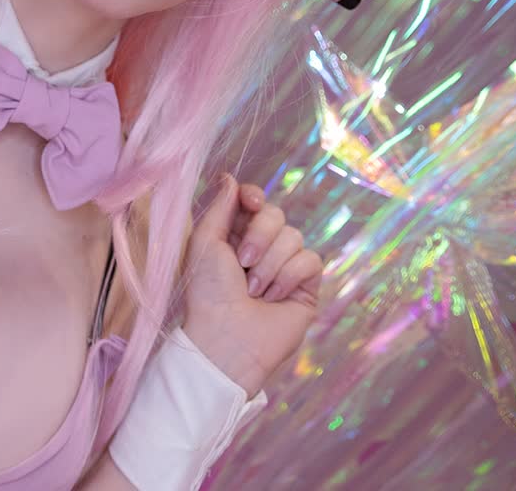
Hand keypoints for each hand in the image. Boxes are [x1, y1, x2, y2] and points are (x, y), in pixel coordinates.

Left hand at [178, 173, 322, 395]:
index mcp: (233, 236)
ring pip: (294, 237)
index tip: (249, 202)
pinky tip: (273, 298)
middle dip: (259, 236)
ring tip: (253, 291)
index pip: (254, 201)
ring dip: (270, 264)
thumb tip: (230, 177)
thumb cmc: (207, 294)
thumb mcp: (204, 244)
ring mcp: (285, 267)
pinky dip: (289, 277)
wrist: (226, 339)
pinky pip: (310, 260)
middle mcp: (261, 248)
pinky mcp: (306, 286)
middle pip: (276, 214)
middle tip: (241, 263)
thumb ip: (219, 207)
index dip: (255, 197)